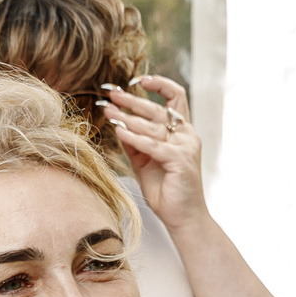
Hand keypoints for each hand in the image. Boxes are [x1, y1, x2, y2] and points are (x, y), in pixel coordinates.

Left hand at [96, 75, 206, 231]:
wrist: (183, 217)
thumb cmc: (166, 189)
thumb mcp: (145, 160)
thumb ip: (135, 142)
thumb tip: (117, 123)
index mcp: (182, 131)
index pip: (176, 96)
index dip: (159, 84)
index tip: (138, 80)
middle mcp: (187, 135)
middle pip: (158, 109)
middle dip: (132, 100)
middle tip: (112, 94)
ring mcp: (186, 147)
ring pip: (153, 126)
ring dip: (127, 118)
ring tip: (108, 111)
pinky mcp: (180, 161)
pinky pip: (152, 145)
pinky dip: (134, 138)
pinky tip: (119, 132)